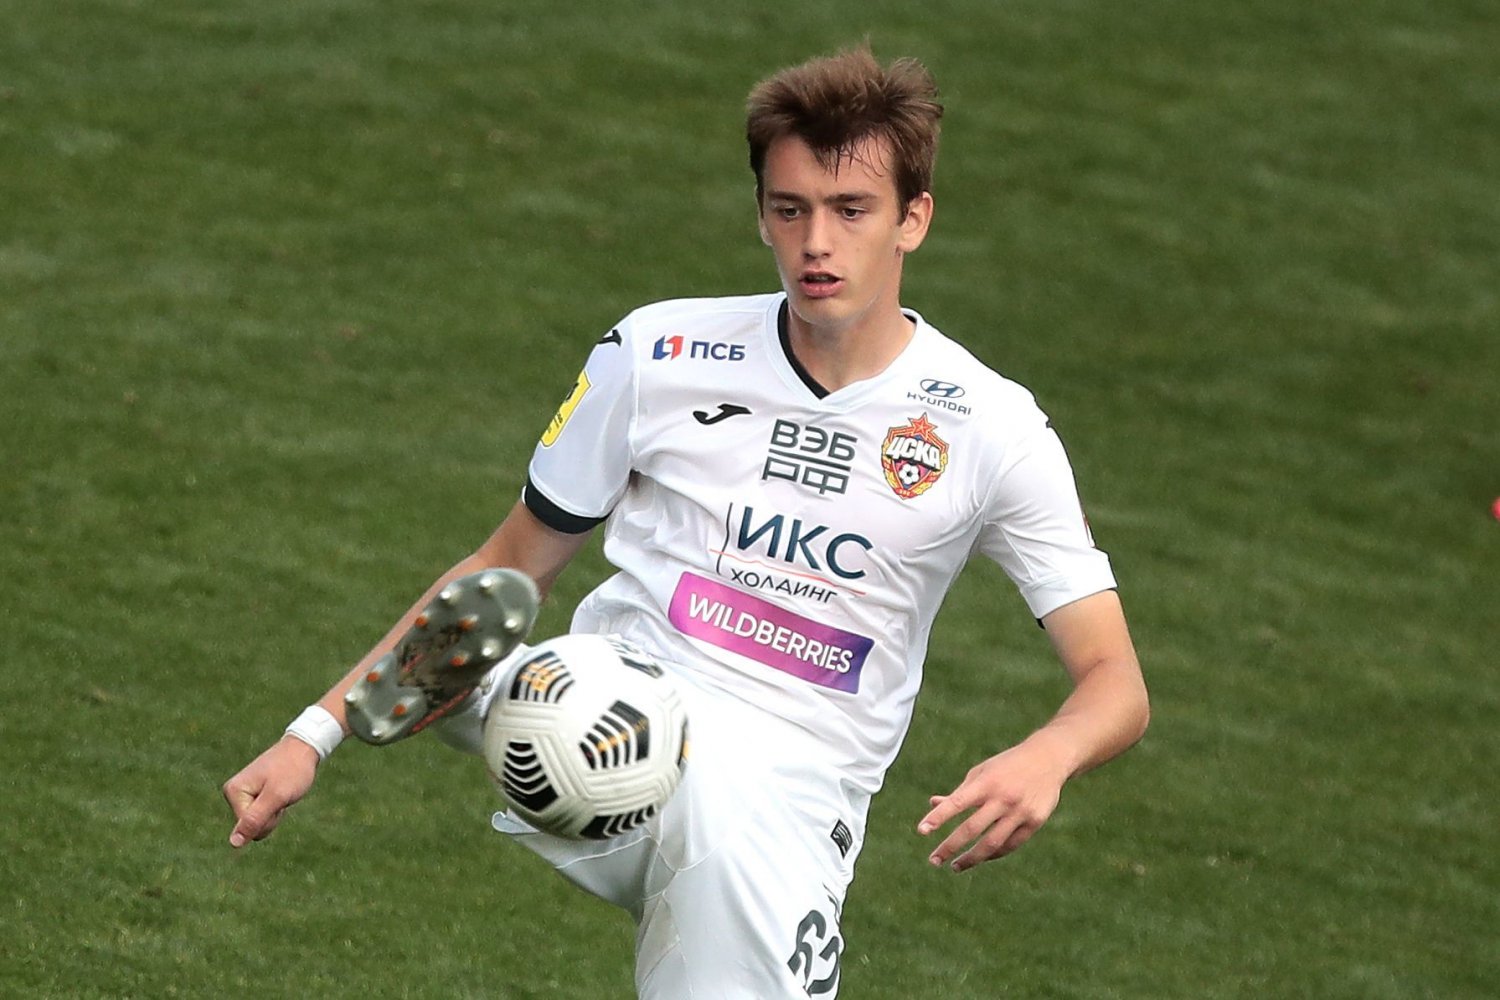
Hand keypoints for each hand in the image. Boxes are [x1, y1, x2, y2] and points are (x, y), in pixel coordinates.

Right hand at [221, 735, 320, 848]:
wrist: (304, 747)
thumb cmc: (292, 770)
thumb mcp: (276, 797)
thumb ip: (255, 820)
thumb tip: (233, 843)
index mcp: (233, 792)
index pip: (249, 827)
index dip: (270, 818)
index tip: (279, 795)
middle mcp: (233, 793)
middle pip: (252, 827)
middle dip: (272, 816)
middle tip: (282, 793)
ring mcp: (242, 793)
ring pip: (259, 822)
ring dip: (275, 812)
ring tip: (282, 791)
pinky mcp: (252, 794)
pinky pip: (264, 814)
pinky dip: (276, 807)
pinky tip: (280, 792)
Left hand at [917, 738, 1071, 872]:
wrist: (1048, 759)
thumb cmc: (1006, 766)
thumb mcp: (982, 772)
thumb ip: (960, 792)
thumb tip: (933, 804)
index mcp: (986, 782)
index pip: (957, 803)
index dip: (938, 817)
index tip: (921, 831)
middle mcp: (1002, 798)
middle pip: (972, 829)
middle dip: (950, 846)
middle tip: (934, 860)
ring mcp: (1020, 812)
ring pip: (991, 844)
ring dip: (971, 858)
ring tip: (955, 866)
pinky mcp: (1034, 822)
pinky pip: (1010, 845)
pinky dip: (993, 854)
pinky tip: (980, 858)